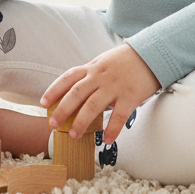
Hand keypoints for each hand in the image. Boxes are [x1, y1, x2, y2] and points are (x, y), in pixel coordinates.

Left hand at [40, 44, 159, 144]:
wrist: (151, 54)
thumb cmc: (125, 61)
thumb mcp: (103, 63)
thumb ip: (90, 76)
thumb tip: (77, 94)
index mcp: (92, 67)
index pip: (68, 78)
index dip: (54, 90)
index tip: (43, 103)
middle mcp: (100, 76)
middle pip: (76, 93)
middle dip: (62, 110)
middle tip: (53, 124)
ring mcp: (115, 86)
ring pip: (93, 106)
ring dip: (82, 122)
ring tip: (75, 135)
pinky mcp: (130, 96)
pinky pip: (119, 115)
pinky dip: (112, 129)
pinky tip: (108, 140)